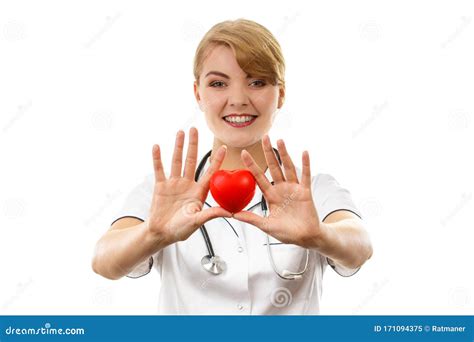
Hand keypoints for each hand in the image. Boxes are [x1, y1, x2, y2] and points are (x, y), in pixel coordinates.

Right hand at [147, 127, 231, 243]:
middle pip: (192, 160)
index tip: (224, 148)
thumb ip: (211, 214)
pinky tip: (157, 147)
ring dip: (178, 147)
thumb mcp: (198, 222)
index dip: (217, 161)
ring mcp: (174, 184)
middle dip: (194, 145)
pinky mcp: (160, 186)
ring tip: (181, 132)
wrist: (161, 233)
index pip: (210, 173)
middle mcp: (187, 184)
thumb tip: (230, 212)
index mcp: (199, 192)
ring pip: (177, 161)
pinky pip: (159, 169)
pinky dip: (157, 158)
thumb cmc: (180, 230)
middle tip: (196, 129)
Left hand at [233, 135, 322, 247]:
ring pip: (288, 168)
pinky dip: (305, 164)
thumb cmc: (287, 233)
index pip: (259, 177)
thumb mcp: (266, 226)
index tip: (244, 153)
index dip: (252, 165)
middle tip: (264, 138)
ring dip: (284, 154)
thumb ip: (251, 219)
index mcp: (271, 196)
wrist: (306, 238)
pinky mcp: (305, 191)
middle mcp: (282, 189)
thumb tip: (233, 215)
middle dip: (268, 153)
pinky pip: (306, 175)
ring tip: (279, 141)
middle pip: (273, 167)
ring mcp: (294, 189)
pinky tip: (304, 152)